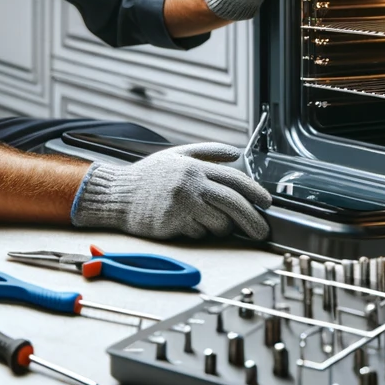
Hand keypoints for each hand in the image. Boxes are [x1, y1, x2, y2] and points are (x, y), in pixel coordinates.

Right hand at [71, 143, 270, 239]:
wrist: (117, 194)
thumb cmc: (147, 177)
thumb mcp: (176, 155)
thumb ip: (207, 152)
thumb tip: (236, 153)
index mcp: (194, 166)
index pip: (234, 179)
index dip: (255, 191)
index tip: (267, 202)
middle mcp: (191, 183)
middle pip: (233, 203)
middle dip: (252, 219)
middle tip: (262, 231)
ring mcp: (182, 203)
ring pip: (219, 222)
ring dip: (221, 227)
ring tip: (207, 221)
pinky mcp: (174, 222)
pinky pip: (200, 233)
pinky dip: (199, 231)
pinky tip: (185, 224)